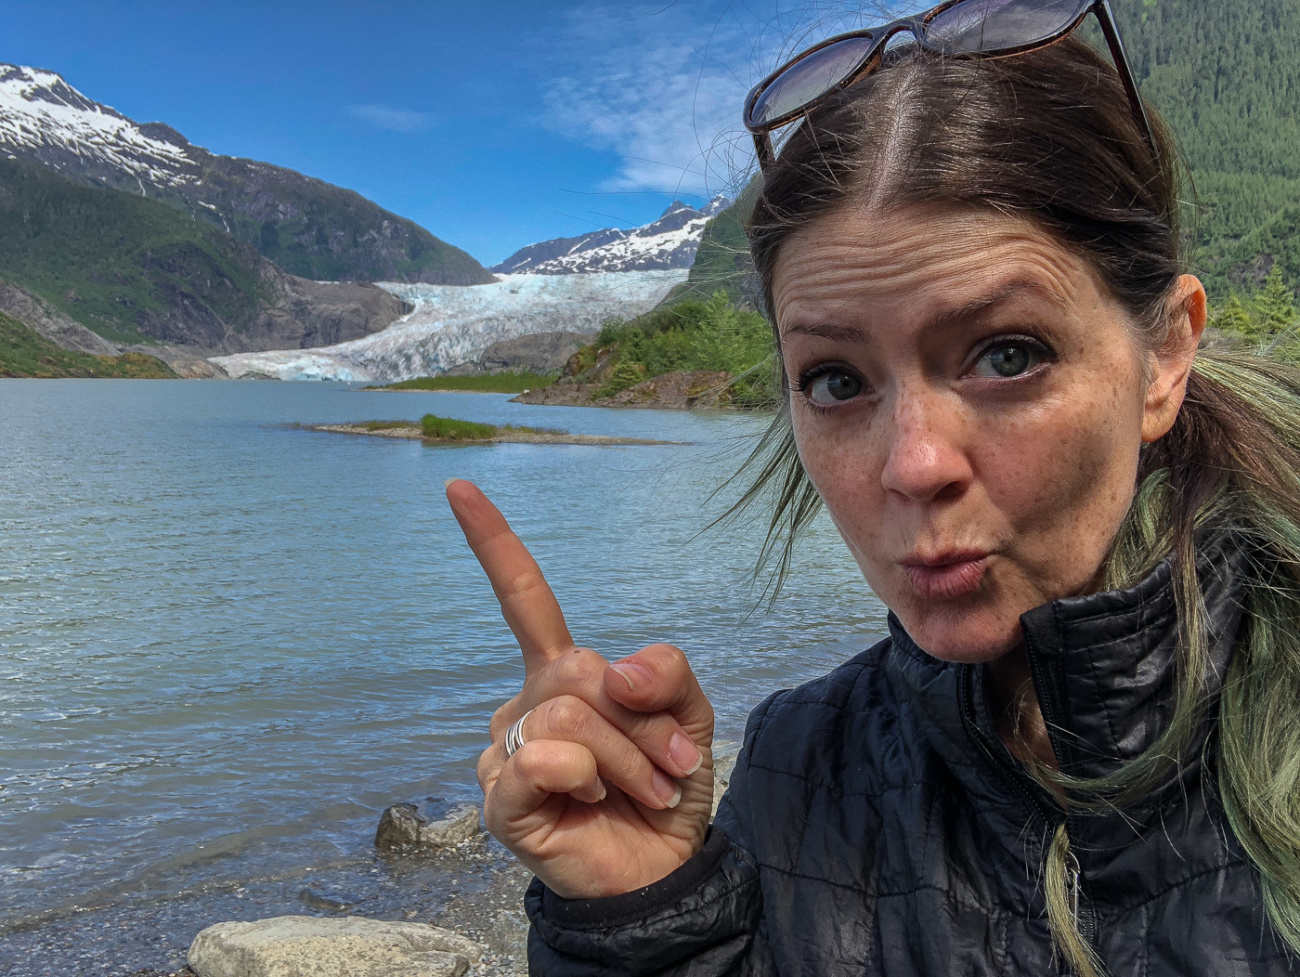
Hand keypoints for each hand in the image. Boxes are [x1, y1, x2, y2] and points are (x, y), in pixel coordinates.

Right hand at [446, 479, 714, 898]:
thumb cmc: (664, 787)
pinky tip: (589, 803)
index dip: (494, 544)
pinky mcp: (500, 798)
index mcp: (562, 673)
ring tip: (643, 790)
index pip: (523, 599)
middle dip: (643, 721)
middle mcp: (524, 703)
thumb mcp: (688, 717)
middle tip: (669, 765)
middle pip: (579, 669)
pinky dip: (588, 779)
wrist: (662, 871)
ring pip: (569, 716)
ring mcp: (505, 751)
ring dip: (629, 758)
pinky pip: (543, 759)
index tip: (459, 487)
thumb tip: (612, 671)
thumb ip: (665, 674)